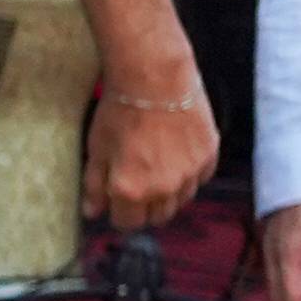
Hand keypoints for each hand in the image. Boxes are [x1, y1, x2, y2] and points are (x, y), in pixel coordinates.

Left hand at [88, 69, 218, 235]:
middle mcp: (164, 189)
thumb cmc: (120, 110)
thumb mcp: (97, 148)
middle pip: (157, 217)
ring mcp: (190, 175)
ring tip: (157, 165)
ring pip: (181, 200)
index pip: (127, 223)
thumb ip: (95, 185)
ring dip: (168, 192)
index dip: (120, 213)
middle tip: (137, 182)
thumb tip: (92, 212)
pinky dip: (189, 174)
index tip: (117, 199)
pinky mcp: (209, 157)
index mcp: (130, 191)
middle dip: (145, 207)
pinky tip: (176, 153)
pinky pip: (199, 179)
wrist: (155, 77)